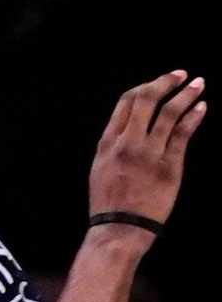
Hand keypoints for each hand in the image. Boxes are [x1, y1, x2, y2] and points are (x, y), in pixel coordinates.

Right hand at [88, 70, 205, 240]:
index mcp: (107, 142)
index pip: (126, 102)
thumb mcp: (100, 167)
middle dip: (164, 82)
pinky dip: (193, 117)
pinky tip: (201, 107)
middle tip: (180, 75)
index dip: (146, 87)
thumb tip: (131, 126)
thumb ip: (114, 145)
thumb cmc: (109, 201)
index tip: (160, 81)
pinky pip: (182, 134)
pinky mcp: (169, 165)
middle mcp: (126, 143)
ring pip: (168, 113)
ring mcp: (148, 153)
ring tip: (198, 84)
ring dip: (185, 95)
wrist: (119, 227)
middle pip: (145, 100)